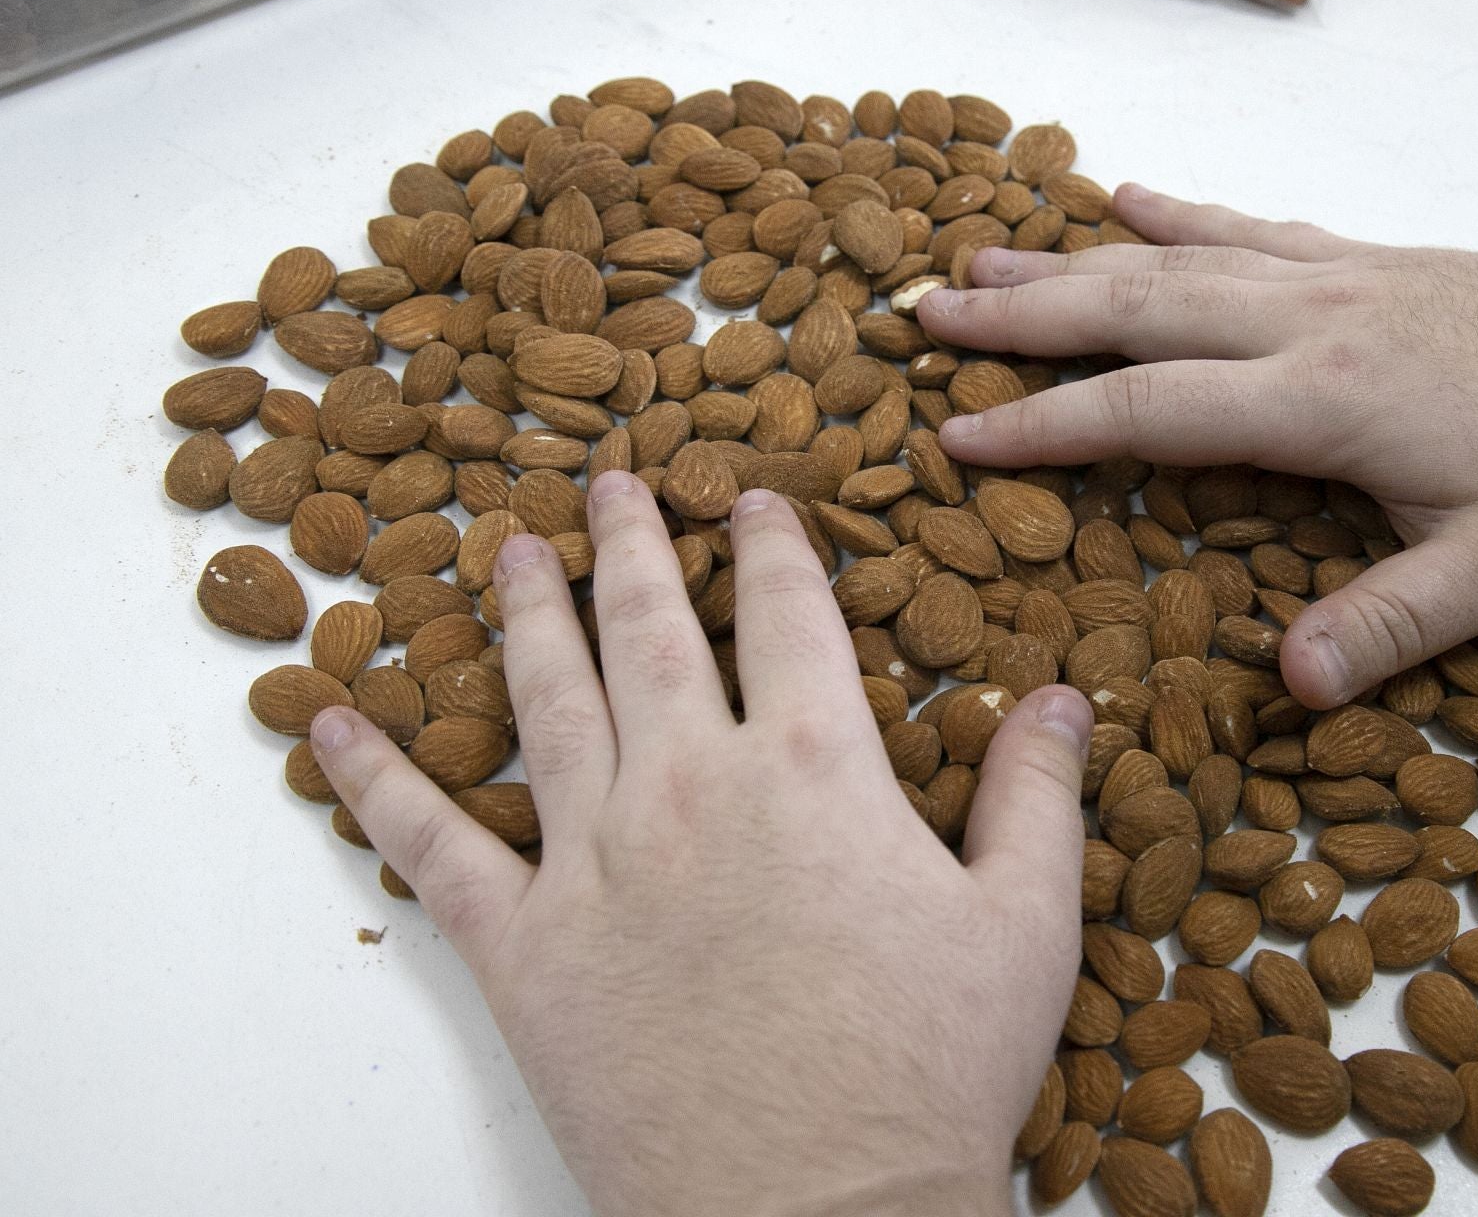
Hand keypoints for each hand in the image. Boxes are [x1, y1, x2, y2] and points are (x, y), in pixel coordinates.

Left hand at [308, 478, 1093, 1216]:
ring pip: (547, 700)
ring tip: (508, 551)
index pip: (790, 615)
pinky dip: (374, 778)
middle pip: (651, 631)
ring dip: (525, 614)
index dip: (774, 544)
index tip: (754, 498)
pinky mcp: (523, 947)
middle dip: (633, 546)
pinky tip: (330, 725)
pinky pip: (429, 844)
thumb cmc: (930, 1075)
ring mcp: (594, 861)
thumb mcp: (1025, 927)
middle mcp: (693, 786)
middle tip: (612, 483)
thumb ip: (1036, 796)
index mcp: (815, 768)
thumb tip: (1065, 695)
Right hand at [919, 185, 1477, 706]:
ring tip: (981, 257)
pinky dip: (1177, 210)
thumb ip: (1393, 624)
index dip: (1042, 426)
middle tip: (921, 315)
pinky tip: (1123, 193)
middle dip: (1020, 317)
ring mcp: (1337, 277)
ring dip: (1072, 258)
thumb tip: (1290, 689)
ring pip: (1176, 257)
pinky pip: (1248, 226)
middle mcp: (1312, 319)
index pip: (1149, 409)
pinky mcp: (1366, 262)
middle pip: (1136, 308)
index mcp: (1327, 399)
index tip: (953, 439)